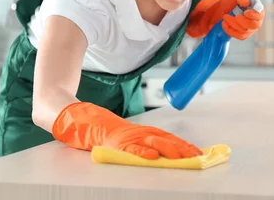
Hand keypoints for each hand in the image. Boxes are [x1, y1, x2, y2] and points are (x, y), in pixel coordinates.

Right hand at [52, 102, 201, 159]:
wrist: (73, 116)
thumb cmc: (95, 129)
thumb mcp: (119, 138)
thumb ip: (135, 144)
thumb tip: (155, 154)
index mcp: (137, 132)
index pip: (164, 137)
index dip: (181, 144)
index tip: (198, 152)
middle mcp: (134, 132)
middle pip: (163, 138)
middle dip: (182, 148)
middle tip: (200, 156)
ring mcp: (123, 135)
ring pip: (150, 142)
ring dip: (169, 149)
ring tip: (185, 157)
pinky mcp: (111, 140)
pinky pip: (128, 148)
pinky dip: (140, 153)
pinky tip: (152, 158)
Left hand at [187, 0, 263, 39]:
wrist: (225, 10)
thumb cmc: (234, 1)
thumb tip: (246, 3)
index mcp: (258, 9)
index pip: (260, 15)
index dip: (254, 15)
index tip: (245, 12)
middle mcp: (257, 20)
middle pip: (254, 25)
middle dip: (242, 21)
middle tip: (233, 15)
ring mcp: (251, 29)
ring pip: (244, 31)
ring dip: (232, 24)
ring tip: (225, 17)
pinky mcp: (244, 35)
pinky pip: (239, 36)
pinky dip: (230, 30)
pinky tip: (224, 24)